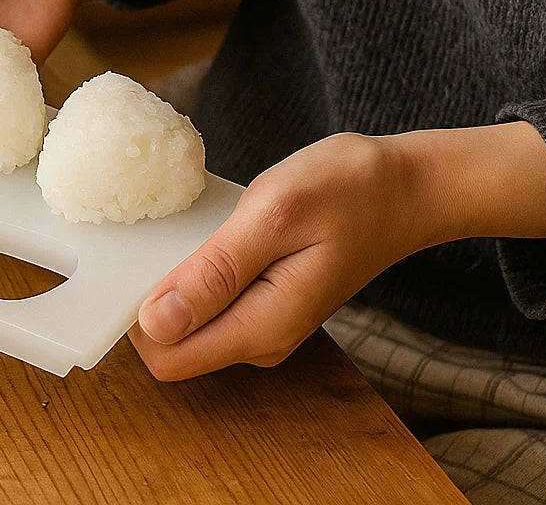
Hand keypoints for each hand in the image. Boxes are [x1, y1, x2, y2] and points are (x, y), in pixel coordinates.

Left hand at [130, 122, 545, 379]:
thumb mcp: (273, 216)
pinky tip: (216, 229)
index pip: (166, 359)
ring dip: (177, 276)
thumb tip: (155, 322)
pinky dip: (199, 266)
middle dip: (153, 294)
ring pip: (189, 320)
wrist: (407, 186)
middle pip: (172, 343)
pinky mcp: (265, 301)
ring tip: (200, 224)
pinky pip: (211, 298)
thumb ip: (214, 273)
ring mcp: (264, 323)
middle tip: (170, 231)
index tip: (139, 260)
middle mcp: (260, 339)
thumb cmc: (349, 189)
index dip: (137, 317)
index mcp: (262, 327)